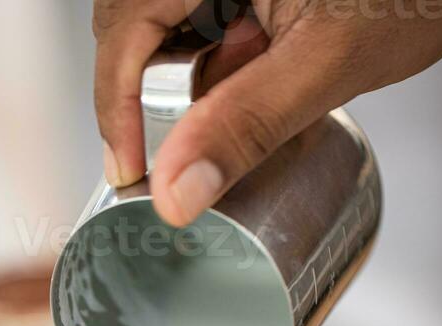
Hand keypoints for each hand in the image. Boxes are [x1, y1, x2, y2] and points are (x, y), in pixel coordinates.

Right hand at [94, 0, 441, 224]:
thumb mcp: (326, 64)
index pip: (124, 22)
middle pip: (134, 21)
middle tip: (164, 155)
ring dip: (194, 78)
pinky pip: (208, 21)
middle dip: (149, 91)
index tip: (129, 166)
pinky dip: (225, 64)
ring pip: (168, 25)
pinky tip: (263, 71)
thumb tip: (176, 190)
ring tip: (252, 93)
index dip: (115, 101)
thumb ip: (246, 126)